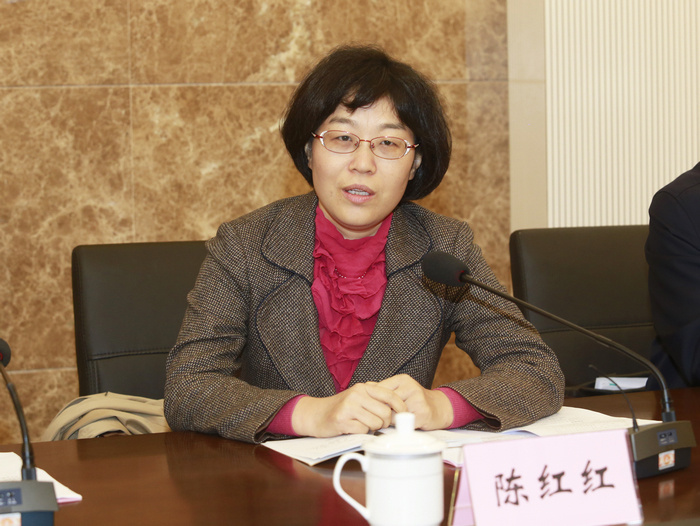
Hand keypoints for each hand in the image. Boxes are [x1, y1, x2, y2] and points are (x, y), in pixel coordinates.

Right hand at [291, 382, 407, 437]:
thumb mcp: (358, 397)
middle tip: (378, 424)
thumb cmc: (342, 408)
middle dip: (385, 423)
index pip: (390, 395)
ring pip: (375, 423)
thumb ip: (375, 399)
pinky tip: (353, 428)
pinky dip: (361, 433)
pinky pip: (363, 430)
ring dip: (372, 428)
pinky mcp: (341, 421)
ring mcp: (348, 407)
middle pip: (385, 413)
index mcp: (363, 387)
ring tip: (363, 425)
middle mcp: (356, 394)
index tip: (404, 415)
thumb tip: (400, 409)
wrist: (316, 414)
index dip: (401, 407)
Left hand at [377, 374, 452, 430]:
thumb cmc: (416, 400)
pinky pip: (403, 423)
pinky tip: (402, 424)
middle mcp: (410, 387)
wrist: (439, 408)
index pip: (380, 389)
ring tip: (392, 420)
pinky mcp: (422, 413)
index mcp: (402, 379)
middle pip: (385, 402)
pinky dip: (399, 426)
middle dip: (381, 411)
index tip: (370, 408)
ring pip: (392, 414)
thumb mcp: (400, 389)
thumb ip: (384, 388)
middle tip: (379, 417)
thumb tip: (365, 386)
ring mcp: (418, 400)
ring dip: (389, 420)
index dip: (373, 401)